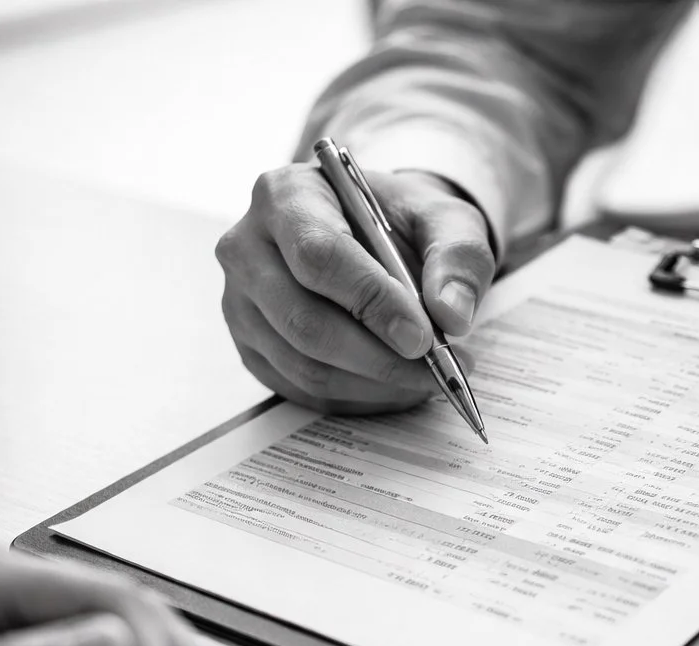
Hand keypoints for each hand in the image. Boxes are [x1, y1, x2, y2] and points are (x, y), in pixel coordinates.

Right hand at [216, 162, 493, 413]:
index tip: (422, 336)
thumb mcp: (443, 217)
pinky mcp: (251, 347)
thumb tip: (452, 315)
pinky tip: (393, 384)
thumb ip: (458, 256)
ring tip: (425, 377)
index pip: (319, 256)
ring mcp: (240, 303)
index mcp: (286, 196)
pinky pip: (302, 389)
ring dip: (373, 384)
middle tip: (436, 370)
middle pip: (304, 321)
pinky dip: (357, 396)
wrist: (370, 234)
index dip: (371, 302)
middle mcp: (247, 248)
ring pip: (304, 365)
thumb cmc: (399, 221)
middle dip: (378, 357)